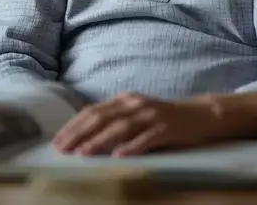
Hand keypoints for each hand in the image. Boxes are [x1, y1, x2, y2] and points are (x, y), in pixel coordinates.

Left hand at [51, 93, 219, 157]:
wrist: (198, 115)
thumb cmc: (162, 118)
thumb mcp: (135, 114)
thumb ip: (114, 120)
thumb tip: (84, 136)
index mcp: (124, 100)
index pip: (93, 111)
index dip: (74, 126)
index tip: (58, 141)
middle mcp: (135, 103)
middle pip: (102, 117)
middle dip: (80, 133)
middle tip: (63, 149)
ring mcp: (151, 114)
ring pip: (120, 127)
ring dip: (100, 140)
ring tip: (84, 153)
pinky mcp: (166, 127)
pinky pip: (146, 138)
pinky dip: (132, 146)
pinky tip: (119, 156)